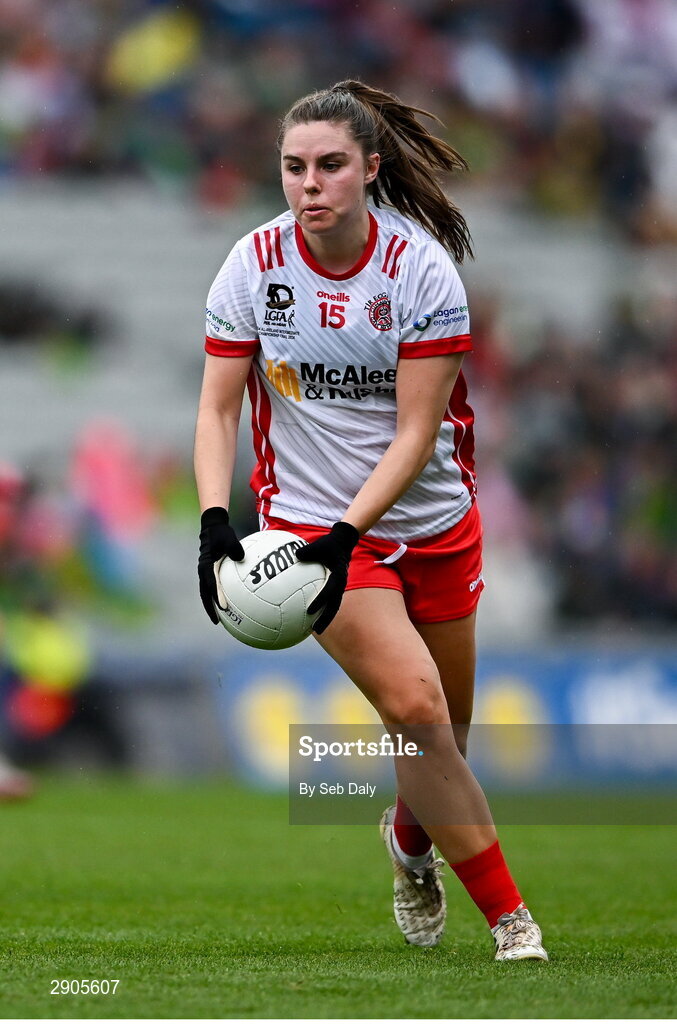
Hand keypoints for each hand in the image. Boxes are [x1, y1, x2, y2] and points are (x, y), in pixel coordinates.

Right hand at [198, 507, 244, 623]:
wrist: (212, 526)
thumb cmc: (221, 532)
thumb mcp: (229, 538)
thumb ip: (235, 548)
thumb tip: (242, 558)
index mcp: (206, 565)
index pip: (211, 585)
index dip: (217, 597)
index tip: (224, 608)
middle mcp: (204, 571)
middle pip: (205, 594)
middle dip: (210, 609)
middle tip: (217, 622)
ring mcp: (206, 572)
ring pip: (207, 592)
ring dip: (212, 605)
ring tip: (220, 618)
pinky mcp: (210, 571)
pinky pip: (213, 586)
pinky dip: (218, 596)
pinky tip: (229, 603)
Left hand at [296, 521, 359, 632]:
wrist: (343, 543)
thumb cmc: (329, 544)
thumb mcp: (320, 545)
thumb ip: (308, 551)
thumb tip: (295, 555)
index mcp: (338, 576)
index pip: (329, 591)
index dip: (320, 602)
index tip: (310, 611)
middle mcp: (340, 584)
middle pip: (334, 606)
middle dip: (326, 619)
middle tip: (316, 631)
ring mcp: (339, 588)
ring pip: (333, 607)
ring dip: (325, 619)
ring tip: (314, 631)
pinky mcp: (335, 588)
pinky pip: (329, 601)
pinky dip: (322, 610)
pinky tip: (310, 617)